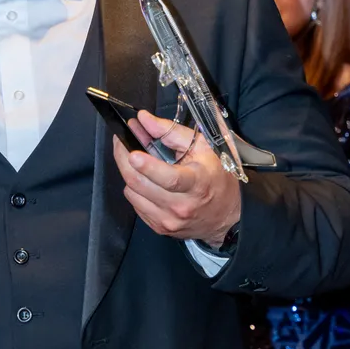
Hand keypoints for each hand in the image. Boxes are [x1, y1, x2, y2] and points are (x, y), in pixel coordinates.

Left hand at [113, 109, 240, 248]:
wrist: (228, 214)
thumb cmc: (217, 176)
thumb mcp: (203, 147)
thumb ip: (171, 132)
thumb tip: (143, 120)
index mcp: (197, 184)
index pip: (170, 179)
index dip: (148, 166)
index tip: (133, 154)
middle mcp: (181, 207)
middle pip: (141, 184)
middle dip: (124, 159)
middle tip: (121, 142)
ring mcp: (169, 221)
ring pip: (132, 193)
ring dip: (129, 173)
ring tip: (135, 161)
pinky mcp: (160, 228)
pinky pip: (135, 205)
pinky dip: (135, 189)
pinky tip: (145, 181)